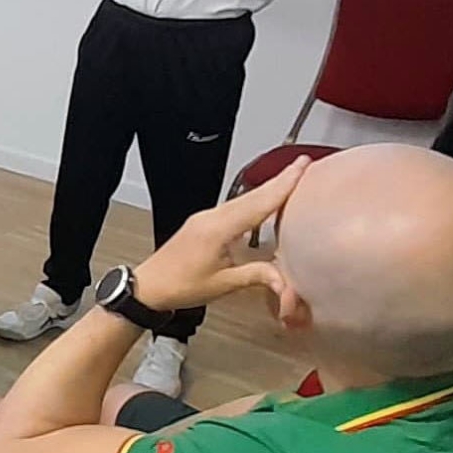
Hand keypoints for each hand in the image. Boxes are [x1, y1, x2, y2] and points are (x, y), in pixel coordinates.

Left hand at [132, 157, 308, 313]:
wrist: (149, 286)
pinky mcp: (203, 223)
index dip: (283, 184)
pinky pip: (233, 207)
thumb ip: (256, 277)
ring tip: (290, 180)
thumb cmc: (179, 286)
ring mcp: (206, 218)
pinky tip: (262, 203)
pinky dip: (253, 201)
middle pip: (252, 195)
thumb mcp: (222, 284)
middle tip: (303, 165)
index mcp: (218, 228)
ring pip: (243, 199)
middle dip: (279, 180)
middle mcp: (211, 217)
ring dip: (267, 189)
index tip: (301, 167)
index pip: (258, 202)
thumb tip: (286, 281)